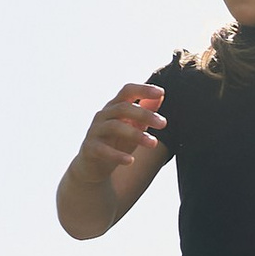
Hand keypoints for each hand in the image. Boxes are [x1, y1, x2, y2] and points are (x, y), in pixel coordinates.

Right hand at [77, 82, 164, 201]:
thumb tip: (160, 96)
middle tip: (163, 123)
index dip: (143, 89)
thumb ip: (146, 111)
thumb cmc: (117, 142)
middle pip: (123, 108)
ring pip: (115, 126)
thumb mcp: (133, 126)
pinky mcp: (90, 148)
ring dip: (136, 134)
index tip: (161, 92)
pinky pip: (103, 150)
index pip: (127, 91)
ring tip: (153, 143)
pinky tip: (131, 161)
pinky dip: (117, 155)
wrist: (94, 166)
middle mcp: (103, 115)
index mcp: (115, 107)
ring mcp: (95, 131)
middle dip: (145, 114)